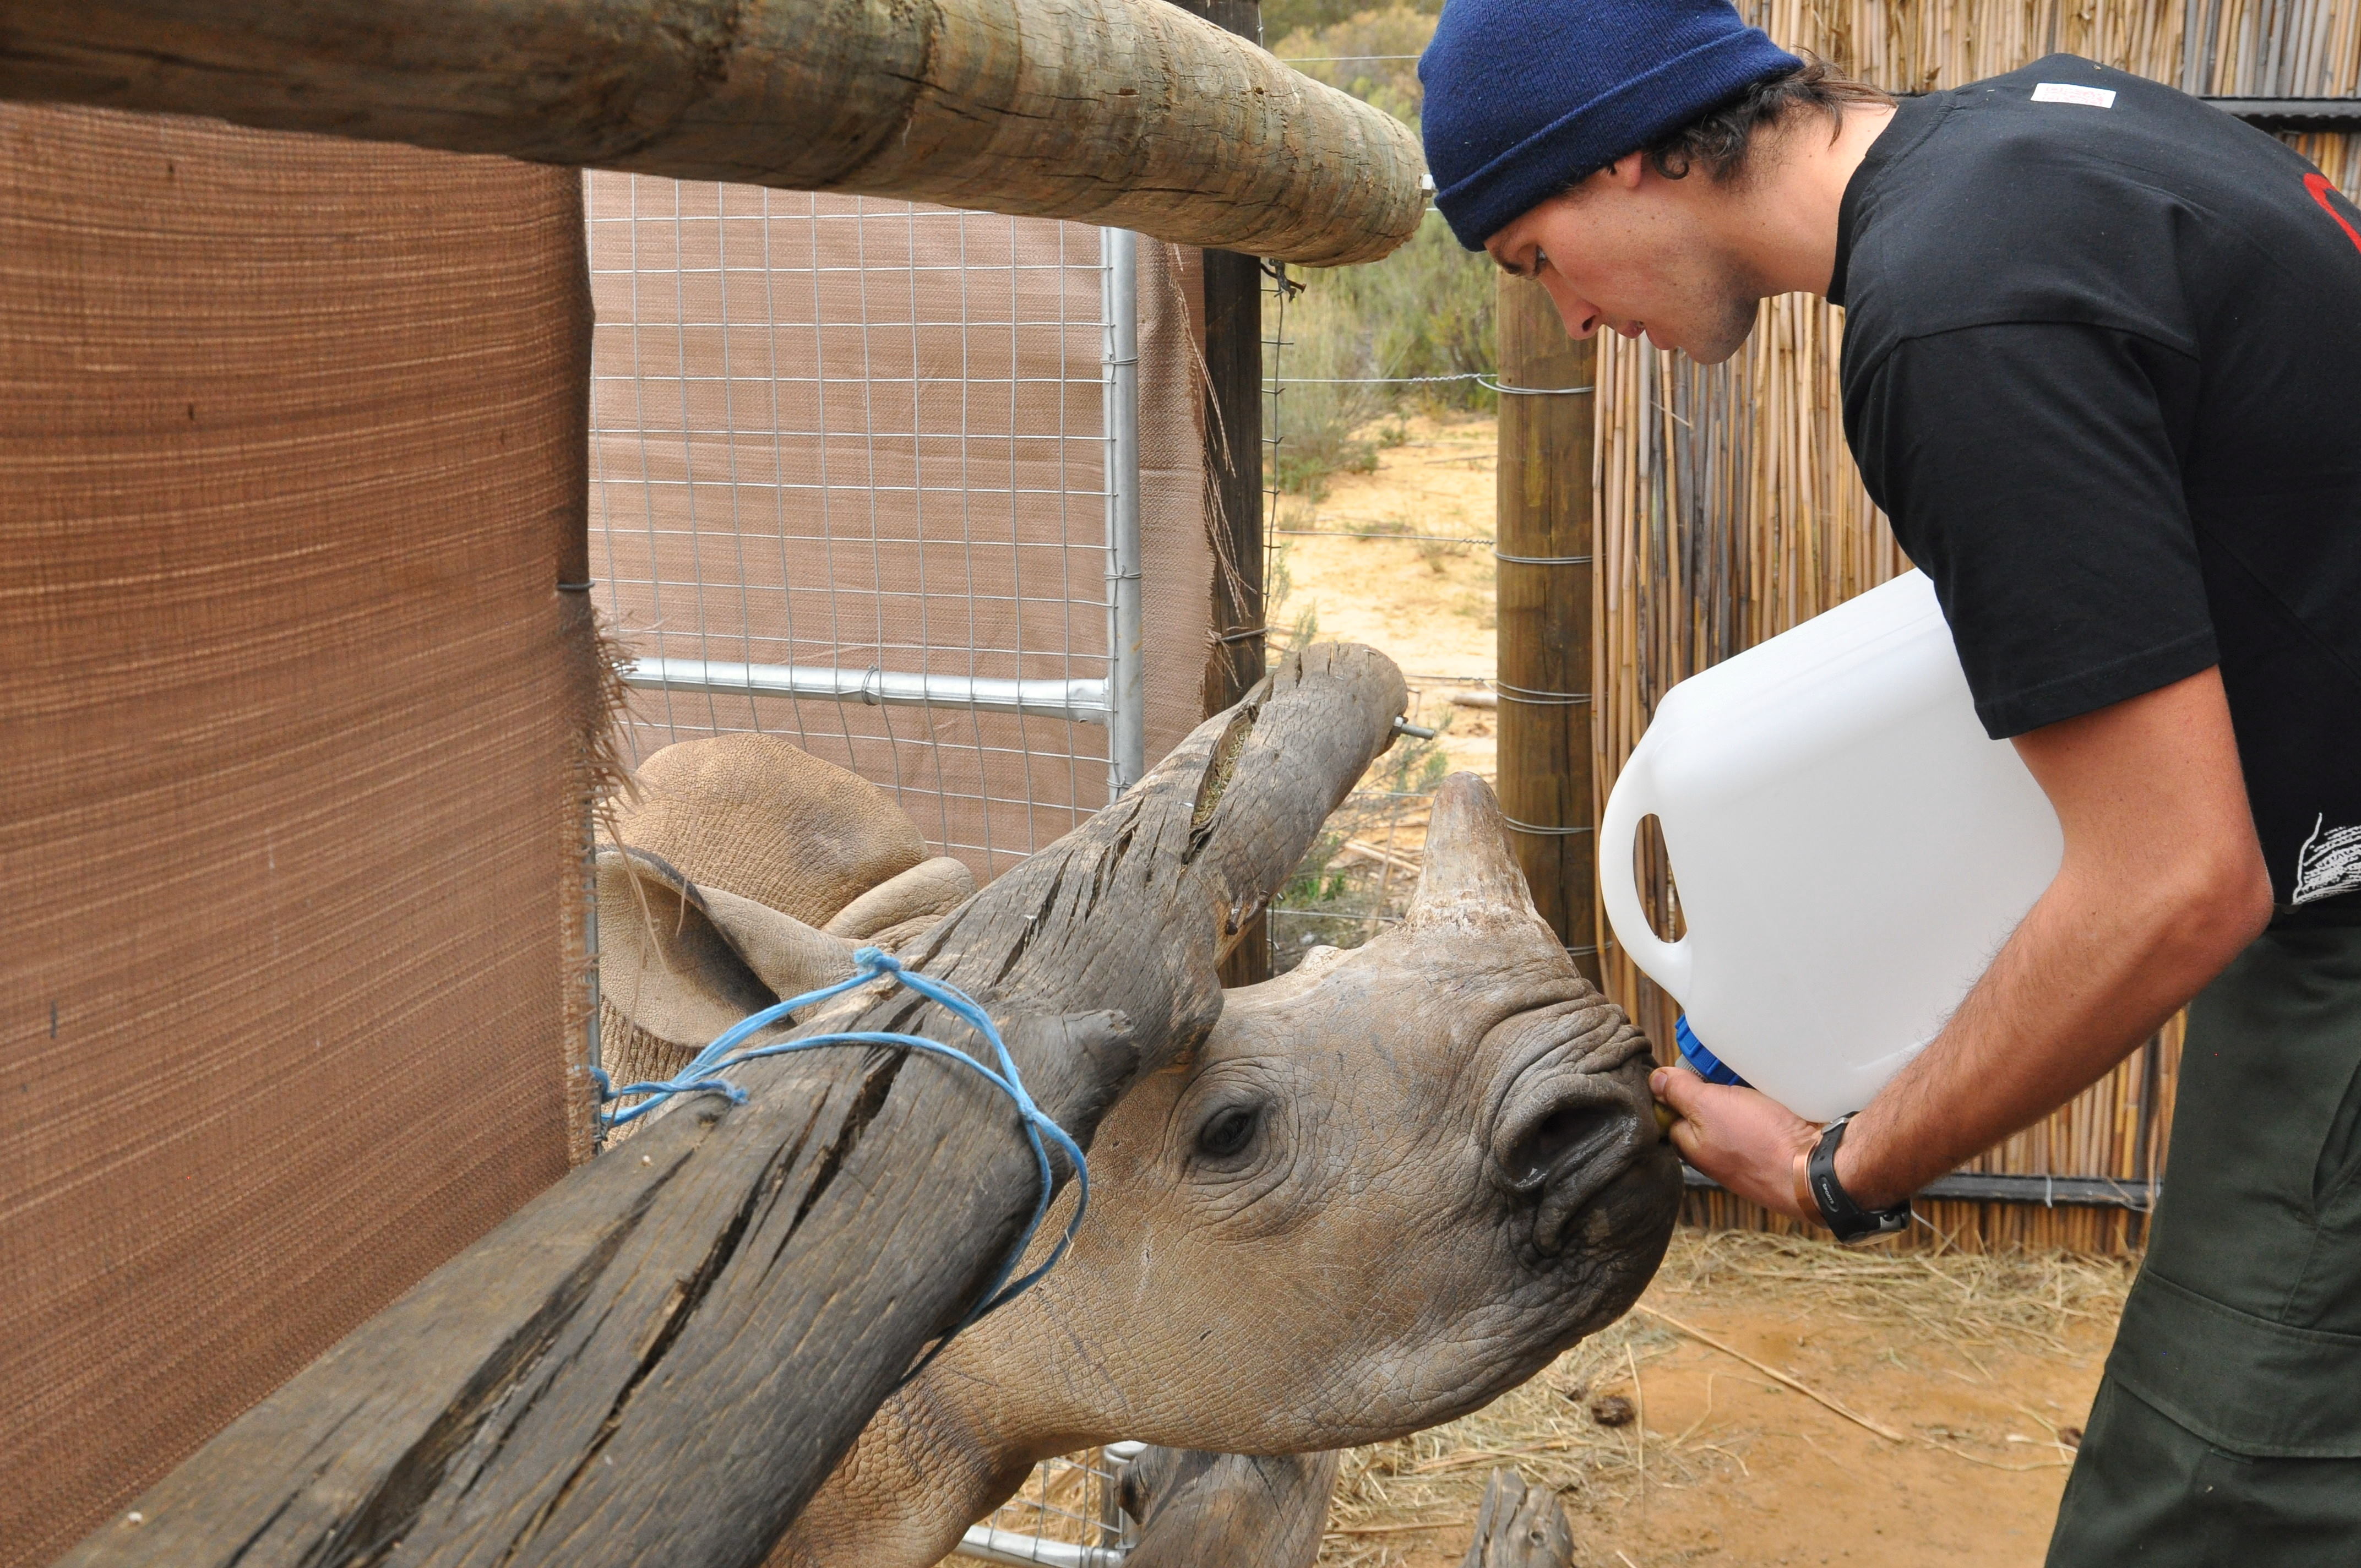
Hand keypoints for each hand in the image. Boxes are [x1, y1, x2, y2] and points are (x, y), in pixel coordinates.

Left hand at [1649, 1066, 1821, 1221]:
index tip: (1692, 1069)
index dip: (1678, 1086)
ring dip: (1742, 1091)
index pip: (1670, 1110)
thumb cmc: (1761, 1144)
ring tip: (1753, 1080)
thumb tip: (1655, 1082)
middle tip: (1727, 1072)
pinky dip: (1766, 1102)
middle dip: (1714, 1086)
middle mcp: (1716, 1154)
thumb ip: (1680, 1093)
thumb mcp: (1709, 1107)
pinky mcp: (1774, 1148)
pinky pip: (1763, 1118)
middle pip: (1705, 1108)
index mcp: (1692, 1147)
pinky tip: (1774, 1094)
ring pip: (1736, 1111)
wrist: (1818, 1170)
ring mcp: (1746, 1153)